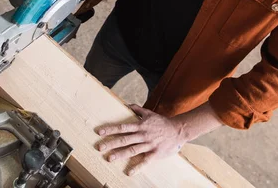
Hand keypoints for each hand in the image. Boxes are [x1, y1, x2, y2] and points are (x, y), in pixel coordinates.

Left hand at [95, 103, 222, 175]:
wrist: (178, 130)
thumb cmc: (162, 122)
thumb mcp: (149, 113)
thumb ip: (137, 110)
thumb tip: (127, 104)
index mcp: (140, 125)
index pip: (123, 127)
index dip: (111, 129)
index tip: (100, 132)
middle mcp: (143, 135)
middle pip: (124, 139)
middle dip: (111, 143)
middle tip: (99, 147)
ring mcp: (149, 145)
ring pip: (132, 150)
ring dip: (120, 154)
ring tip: (109, 158)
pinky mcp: (155, 153)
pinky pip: (145, 161)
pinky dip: (137, 167)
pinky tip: (129, 172)